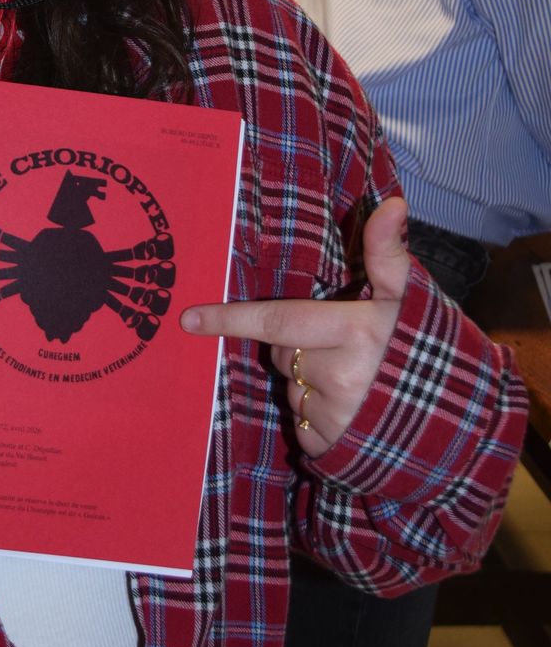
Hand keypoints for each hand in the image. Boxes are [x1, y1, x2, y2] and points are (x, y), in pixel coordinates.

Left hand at [179, 197, 411, 454]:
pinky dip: (314, 413)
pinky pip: (298, 420)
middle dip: (298, 344)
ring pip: (289, 385)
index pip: (276, 321)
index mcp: (353, 332)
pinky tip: (347, 408)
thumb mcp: (408, 298)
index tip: (188, 318)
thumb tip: (392, 202)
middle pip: (282, 350)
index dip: (229, 319)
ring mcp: (332, 416)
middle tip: (341, 345)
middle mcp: (339, 376)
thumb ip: (388, 252)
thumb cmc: (423, 348)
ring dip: (308, 380)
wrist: (457, 424)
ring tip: (355, 379)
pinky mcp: (328, 444)